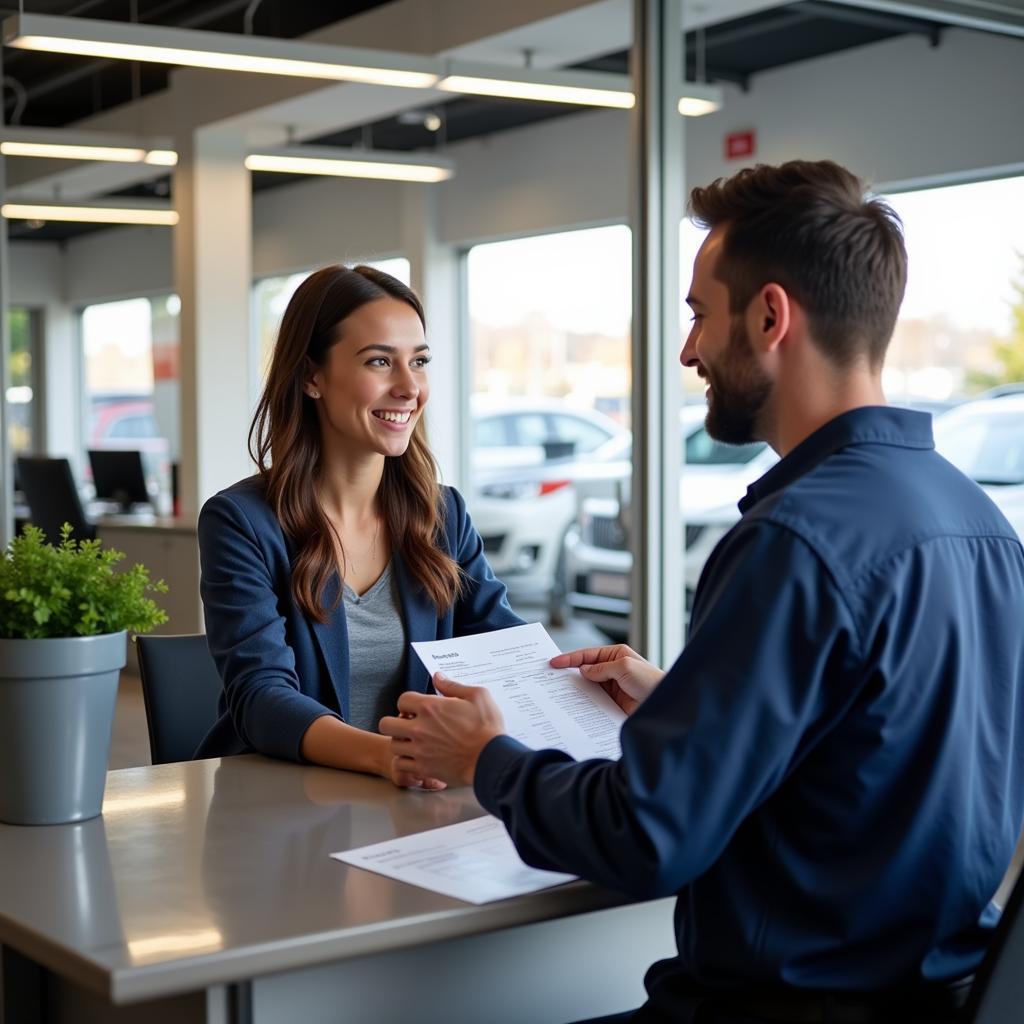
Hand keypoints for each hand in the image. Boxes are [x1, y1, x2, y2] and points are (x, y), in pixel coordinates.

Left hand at [379, 674, 504, 786]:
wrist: (492, 760)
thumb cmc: (487, 728)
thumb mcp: (477, 696)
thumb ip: (453, 686)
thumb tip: (438, 677)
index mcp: (430, 708)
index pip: (402, 700)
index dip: (408, 703)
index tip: (416, 708)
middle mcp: (420, 729)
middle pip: (386, 723)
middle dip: (395, 722)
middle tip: (408, 725)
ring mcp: (419, 750)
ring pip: (393, 745)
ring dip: (401, 742)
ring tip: (413, 742)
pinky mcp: (424, 768)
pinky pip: (401, 764)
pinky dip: (406, 761)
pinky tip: (418, 757)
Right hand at [550, 643, 663, 715]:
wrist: (665, 706)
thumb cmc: (651, 682)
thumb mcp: (624, 667)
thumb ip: (602, 668)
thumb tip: (584, 670)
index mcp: (616, 655)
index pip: (588, 655)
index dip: (569, 658)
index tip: (553, 662)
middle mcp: (613, 670)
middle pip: (585, 670)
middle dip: (569, 673)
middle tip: (550, 677)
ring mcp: (613, 687)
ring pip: (588, 687)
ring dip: (575, 690)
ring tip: (558, 693)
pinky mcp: (613, 703)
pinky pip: (594, 701)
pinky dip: (584, 703)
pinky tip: (574, 706)